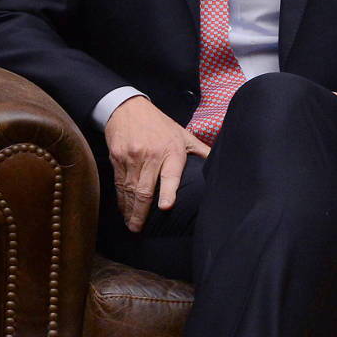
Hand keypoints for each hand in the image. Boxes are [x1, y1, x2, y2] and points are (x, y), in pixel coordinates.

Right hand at [103, 95, 208, 231]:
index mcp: (170, 151)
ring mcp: (131, 157)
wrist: (127, 108)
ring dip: (129, 209)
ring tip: (131, 224)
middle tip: (139, 228)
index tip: (165, 206)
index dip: (167, 191)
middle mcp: (149, 155)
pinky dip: (120, 198)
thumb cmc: (158, 123)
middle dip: (140, 211)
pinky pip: (118, 183)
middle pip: (143, 189)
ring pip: (129, 189)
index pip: (169, 175)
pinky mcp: (116, 158)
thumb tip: (220, 165)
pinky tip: (123, 208)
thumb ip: (200, 151)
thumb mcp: (183, 134)